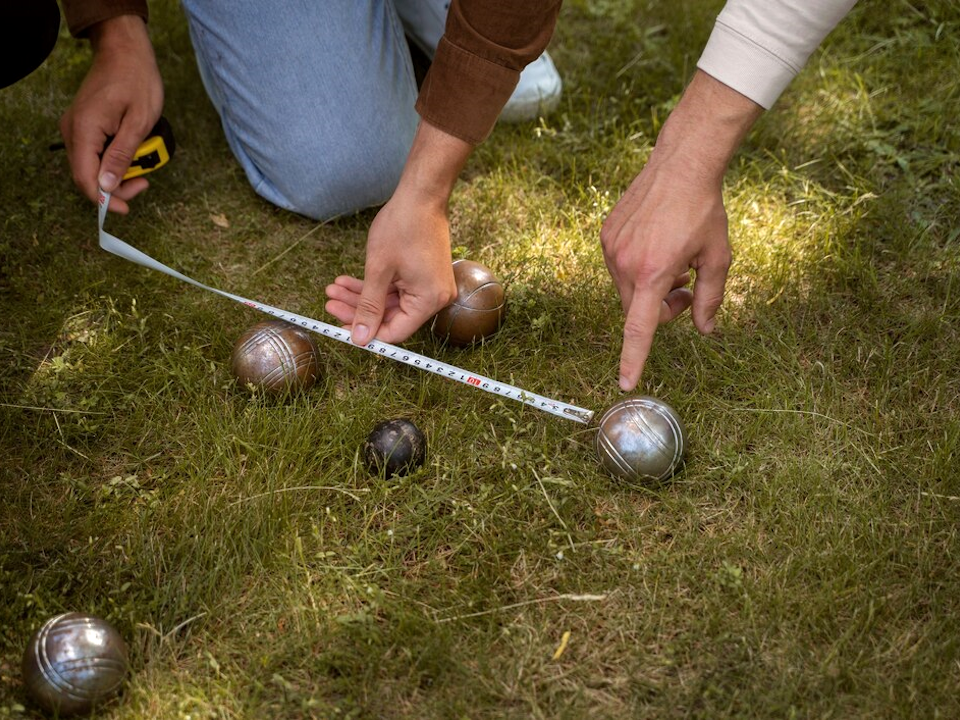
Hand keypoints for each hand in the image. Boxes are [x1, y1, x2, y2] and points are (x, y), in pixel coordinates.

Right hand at [60, 15, 162, 213]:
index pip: (85, 179)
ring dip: (117, 174)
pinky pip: (95, 153)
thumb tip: (106, 187)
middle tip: (144, 180)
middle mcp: (73, 131)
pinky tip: (133, 154)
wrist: (126, 51)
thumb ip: (122, 156)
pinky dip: (114, 160)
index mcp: (84, 130)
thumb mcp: (139, 122)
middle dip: (115, 187)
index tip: (127, 208)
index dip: (105, 200)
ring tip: (143, 165)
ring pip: (92, 167)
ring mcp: (76, 128)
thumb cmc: (137, 81)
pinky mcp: (84, 126)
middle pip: (87, 176)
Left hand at [325, 119, 472, 345]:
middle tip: (330, 302)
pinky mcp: (423, 276)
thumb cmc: (402, 227)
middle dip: (358, 309)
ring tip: (334, 288)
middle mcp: (435, 298)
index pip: (395, 332)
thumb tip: (360, 338)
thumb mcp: (379, 270)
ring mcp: (430, 286)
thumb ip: (369, 307)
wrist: (421, 195)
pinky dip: (374, 286)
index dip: (367, 331)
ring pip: (390, 302)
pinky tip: (348, 281)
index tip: (339, 324)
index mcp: (429, 301)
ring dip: (361, 296)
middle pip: (391, 316)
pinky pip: (396, 289)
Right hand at [601, 147, 729, 389]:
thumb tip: (705, 331)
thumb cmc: (703, 209)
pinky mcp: (606, 235)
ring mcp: (611, 248)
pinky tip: (658, 244)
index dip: (633, 358)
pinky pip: (619, 267)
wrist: (680, 164)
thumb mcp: (718, 257)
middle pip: (638, 311)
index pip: (639, 328)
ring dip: (650, 288)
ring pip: (628, 290)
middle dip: (663, 308)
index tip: (625, 381)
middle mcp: (625, 263)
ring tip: (675, 262)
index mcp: (653, 272)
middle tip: (688, 286)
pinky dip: (638, 268)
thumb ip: (711, 298)